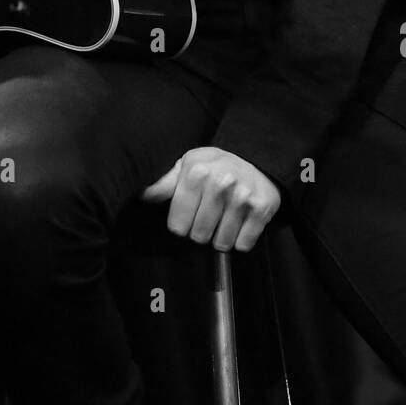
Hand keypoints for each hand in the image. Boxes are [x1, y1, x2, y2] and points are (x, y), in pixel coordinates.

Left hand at [141, 147, 280, 251]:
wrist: (256, 160)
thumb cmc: (216, 167)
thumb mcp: (188, 165)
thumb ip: (166, 183)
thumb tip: (144, 194)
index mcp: (196, 171)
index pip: (177, 224)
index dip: (181, 224)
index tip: (188, 216)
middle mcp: (220, 182)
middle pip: (198, 235)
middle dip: (201, 231)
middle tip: (209, 216)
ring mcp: (242, 196)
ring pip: (221, 242)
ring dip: (221, 237)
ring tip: (224, 219)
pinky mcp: (261, 209)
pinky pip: (243, 244)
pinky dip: (240, 239)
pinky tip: (240, 222)